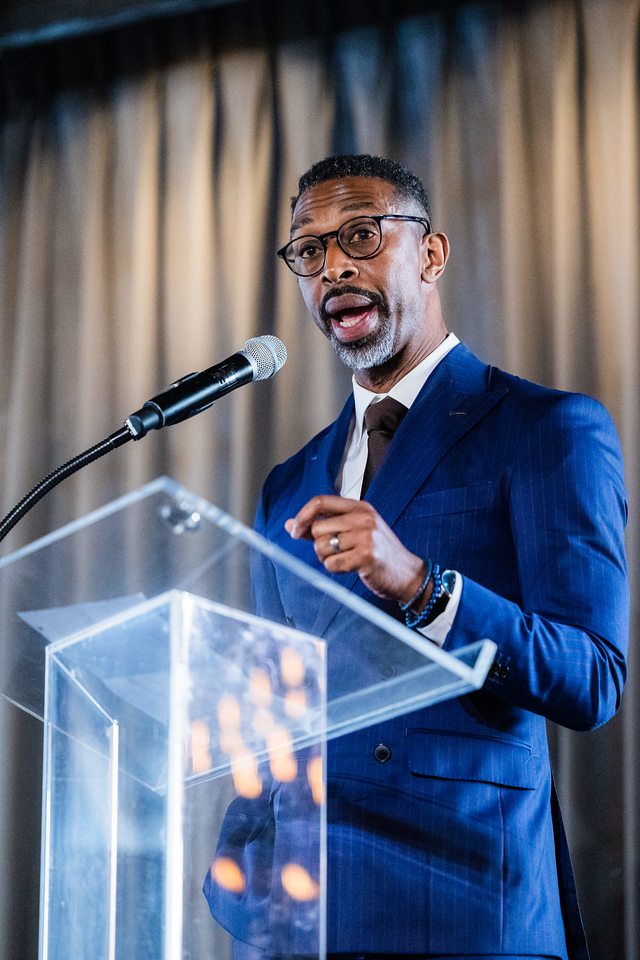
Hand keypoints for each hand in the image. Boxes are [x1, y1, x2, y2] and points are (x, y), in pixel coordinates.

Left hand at [285, 494, 429, 605]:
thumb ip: (321, 526)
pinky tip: (351, 568)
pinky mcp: (366, 557)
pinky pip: (331, 564)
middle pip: (317, 528)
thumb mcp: (354, 532)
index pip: (320, 502)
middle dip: (319, 545)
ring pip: (322, 547)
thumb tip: (290, 524)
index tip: (295, 530)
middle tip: (335, 552)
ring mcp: (366, 537)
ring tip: (346, 559)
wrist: (408, 575)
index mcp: (360, 507)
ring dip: (327, 559)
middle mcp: (363, 518)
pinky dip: (336, 570)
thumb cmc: (379, 553)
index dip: (302, 516)